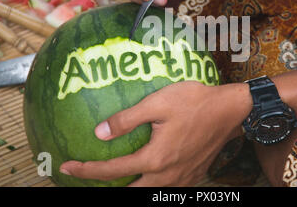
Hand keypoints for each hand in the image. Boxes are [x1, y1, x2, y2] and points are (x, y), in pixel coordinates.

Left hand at [59, 81, 251, 185]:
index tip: (66, 167)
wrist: (230, 110)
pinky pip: (167, 190)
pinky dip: (150, 186)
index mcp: (155, 159)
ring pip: (149, 193)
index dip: (86, 170)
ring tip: (116, 178)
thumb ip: (127, 119)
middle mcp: (167, 175)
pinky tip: (147, 175)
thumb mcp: (157, 103)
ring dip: (129, 188)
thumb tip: (99, 133)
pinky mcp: (193, 175)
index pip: (113, 171)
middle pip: (130, 192)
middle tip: (89, 175)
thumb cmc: (194, 102)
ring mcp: (182, 178)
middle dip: (106, 187)